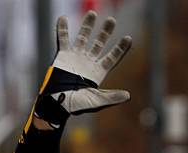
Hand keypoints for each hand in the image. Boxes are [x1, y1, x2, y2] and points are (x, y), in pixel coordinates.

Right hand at [32, 11, 131, 128]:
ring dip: (88, 26)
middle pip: (99, 44)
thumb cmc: (78, 105)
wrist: (58, 102)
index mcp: (99, 72)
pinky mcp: (62, 55)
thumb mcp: (98, 101)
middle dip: (106, 32)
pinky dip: (62, 28)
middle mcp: (89, 63)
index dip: (120, 48)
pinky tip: (63, 18)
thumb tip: (128, 96)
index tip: (129, 38)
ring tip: (93, 13)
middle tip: (112, 20)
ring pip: (83, 37)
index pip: (112, 57)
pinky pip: (62, 39)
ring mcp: (76, 57)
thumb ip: (112, 97)